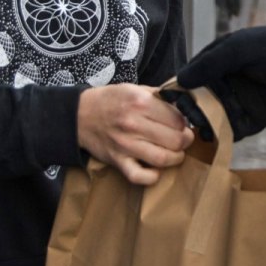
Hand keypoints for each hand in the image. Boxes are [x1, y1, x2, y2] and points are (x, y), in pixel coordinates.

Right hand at [76, 84, 194, 184]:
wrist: (80, 114)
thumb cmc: (111, 100)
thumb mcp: (136, 88)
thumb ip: (160, 96)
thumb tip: (185, 103)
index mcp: (140, 102)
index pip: (178, 119)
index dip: (185, 124)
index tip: (184, 125)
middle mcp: (133, 123)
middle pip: (175, 140)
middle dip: (185, 141)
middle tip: (183, 139)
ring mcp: (125, 144)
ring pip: (162, 158)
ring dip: (176, 158)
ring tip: (176, 153)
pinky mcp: (117, 160)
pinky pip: (139, 176)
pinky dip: (152, 177)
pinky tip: (156, 170)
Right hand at [172, 12, 265, 139]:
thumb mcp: (238, 49)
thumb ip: (210, 63)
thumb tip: (180, 80)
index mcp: (221, 61)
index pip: (194, 76)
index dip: (180, 88)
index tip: (165, 101)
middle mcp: (229, 82)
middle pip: (201, 100)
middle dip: (190, 110)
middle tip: (180, 120)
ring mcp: (242, 101)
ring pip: (215, 117)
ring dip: (203, 125)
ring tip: (192, 133)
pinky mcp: (256, 118)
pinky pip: (234, 130)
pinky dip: (222, 137)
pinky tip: (210, 142)